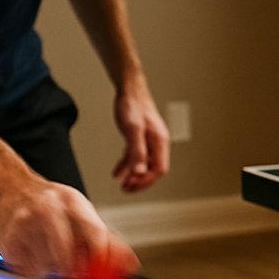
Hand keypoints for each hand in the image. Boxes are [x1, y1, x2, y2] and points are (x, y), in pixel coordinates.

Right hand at [0, 172, 137, 278]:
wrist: (5, 185)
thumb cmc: (47, 202)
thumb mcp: (80, 211)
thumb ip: (107, 239)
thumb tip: (132, 263)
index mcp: (72, 201)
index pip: (96, 236)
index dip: (102, 263)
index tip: (103, 278)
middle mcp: (48, 210)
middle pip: (70, 259)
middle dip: (75, 271)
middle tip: (74, 269)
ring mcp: (25, 224)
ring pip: (50, 268)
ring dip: (53, 270)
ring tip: (48, 252)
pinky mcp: (8, 241)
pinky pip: (30, 272)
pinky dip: (35, 270)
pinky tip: (32, 253)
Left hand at [113, 76, 170, 192]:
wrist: (129, 88)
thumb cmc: (132, 105)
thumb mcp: (132, 129)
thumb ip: (136, 151)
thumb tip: (138, 172)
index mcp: (160, 142)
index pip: (158, 169)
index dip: (146, 180)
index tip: (133, 186)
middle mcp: (157, 143)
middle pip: (152, 169)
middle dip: (140, 181)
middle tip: (126, 189)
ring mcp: (149, 140)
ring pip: (144, 164)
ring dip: (133, 175)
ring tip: (122, 184)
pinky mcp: (140, 137)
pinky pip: (136, 156)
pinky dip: (128, 165)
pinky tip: (118, 171)